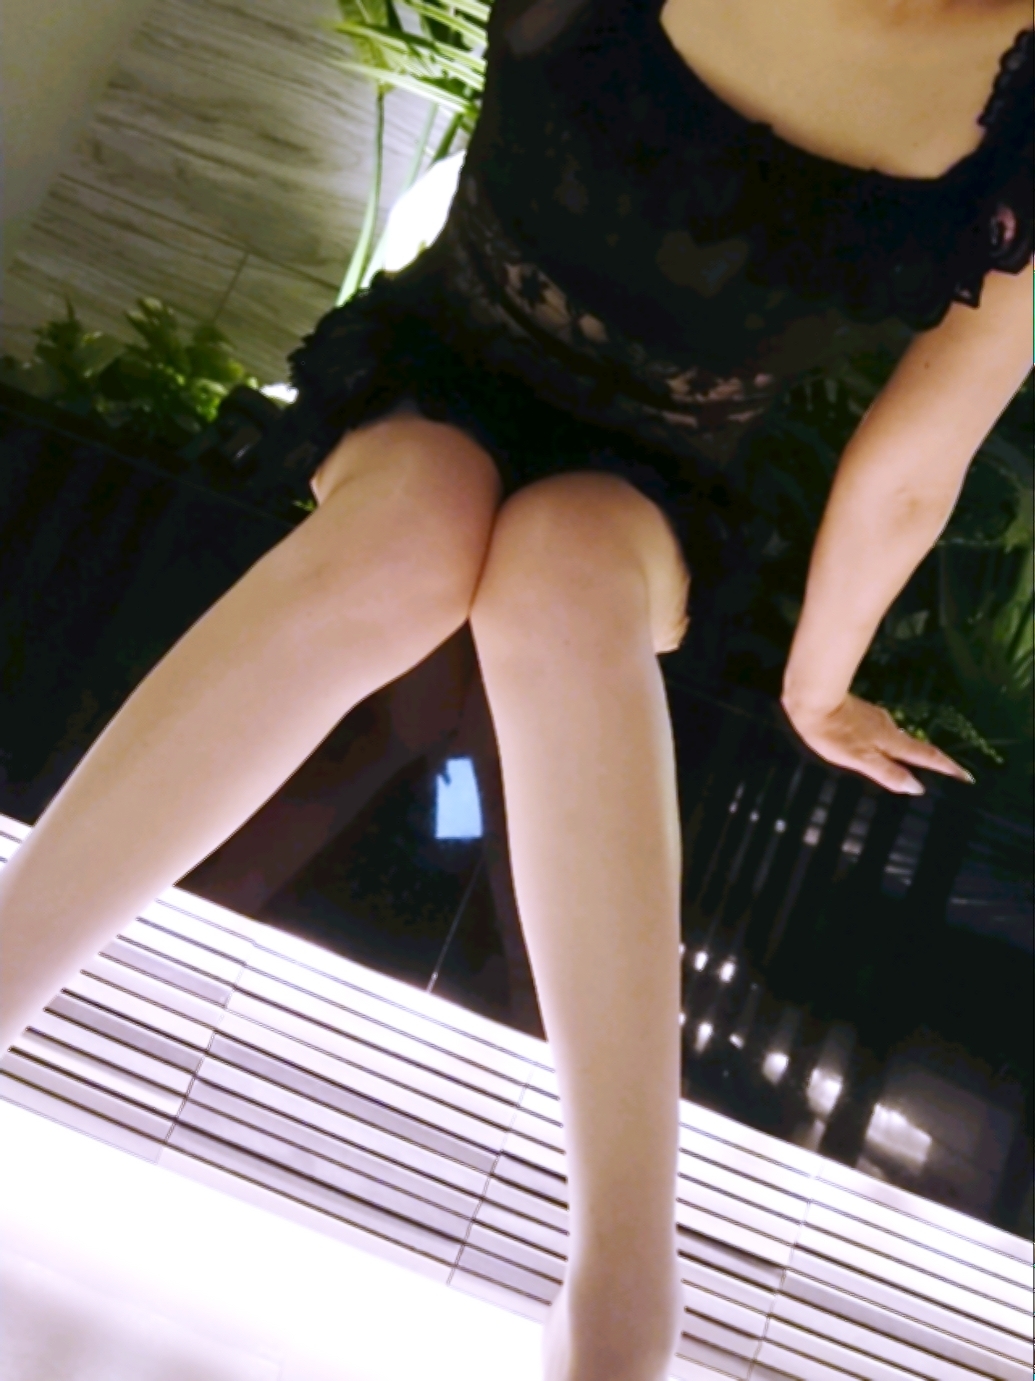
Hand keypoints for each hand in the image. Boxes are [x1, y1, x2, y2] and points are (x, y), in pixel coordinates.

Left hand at [781, 692, 973, 794]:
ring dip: (908, 751)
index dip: (947, 767)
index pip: (926, 756)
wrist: (810, 700)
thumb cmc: (831, 733)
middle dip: (931, 760)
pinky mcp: (860, 713)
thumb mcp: (859, 758)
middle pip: (915, 746)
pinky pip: (881, 732)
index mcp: (890, 740)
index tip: (967, 777)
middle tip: (945, 774)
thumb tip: (917, 788)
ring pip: (897, 738)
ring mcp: (874, 719)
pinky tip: (878, 747)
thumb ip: (887, 772)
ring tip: (913, 765)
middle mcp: (887, 727)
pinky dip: (888, 743)